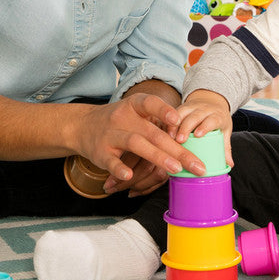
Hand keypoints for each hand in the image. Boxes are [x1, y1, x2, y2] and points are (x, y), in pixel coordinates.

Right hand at [75, 93, 204, 194]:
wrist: (82, 126)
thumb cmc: (119, 122)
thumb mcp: (136, 115)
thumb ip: (158, 125)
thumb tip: (188, 144)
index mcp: (134, 106)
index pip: (150, 104)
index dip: (164, 110)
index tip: (178, 120)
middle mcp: (123, 118)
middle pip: (152, 132)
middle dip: (176, 149)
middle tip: (196, 164)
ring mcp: (111, 135)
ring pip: (135, 144)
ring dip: (157, 156)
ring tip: (175, 169)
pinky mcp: (100, 152)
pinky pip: (111, 161)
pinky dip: (119, 169)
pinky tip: (129, 176)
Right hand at [174, 90, 233, 168]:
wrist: (211, 101)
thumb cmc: (217, 119)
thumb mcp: (224, 131)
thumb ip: (225, 147)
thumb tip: (229, 164)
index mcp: (217, 115)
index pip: (212, 119)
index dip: (205, 126)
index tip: (198, 135)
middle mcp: (204, 109)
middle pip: (195, 116)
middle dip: (186, 127)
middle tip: (180, 140)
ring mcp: (191, 107)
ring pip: (181, 113)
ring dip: (174, 124)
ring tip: (169, 137)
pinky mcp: (181, 107)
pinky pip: (172, 113)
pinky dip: (167, 122)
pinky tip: (162, 131)